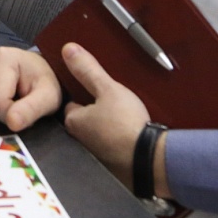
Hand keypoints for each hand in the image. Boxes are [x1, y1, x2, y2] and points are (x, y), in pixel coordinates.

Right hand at [0, 47, 62, 130]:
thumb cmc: (42, 81)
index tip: (23, 112)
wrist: (33, 69)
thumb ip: (32, 109)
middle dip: (1, 115)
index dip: (10, 116)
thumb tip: (12, 123)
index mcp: (3, 58)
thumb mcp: (49, 96)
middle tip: (17, 104)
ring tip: (7, 100)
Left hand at [60, 42, 151, 187]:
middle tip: (111, 104)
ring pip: (98, 135)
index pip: (71, 104)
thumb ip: (88, 70)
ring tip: (122, 119)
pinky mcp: (112, 167)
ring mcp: (96, 155)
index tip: (94, 91)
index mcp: (74, 122)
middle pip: (84, 120)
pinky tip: (131, 135)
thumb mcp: (108, 89)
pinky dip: (119, 142)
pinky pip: (112, 149)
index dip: (82, 96)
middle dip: (94, 113)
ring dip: (107, 128)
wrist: (150, 160)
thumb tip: (67, 50)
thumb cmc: (126, 124)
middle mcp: (80, 141)